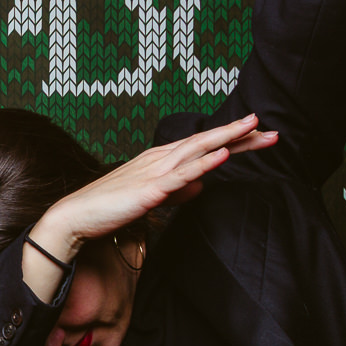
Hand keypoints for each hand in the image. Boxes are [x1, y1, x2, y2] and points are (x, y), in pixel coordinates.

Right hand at [34, 113, 276, 258]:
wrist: (75, 217)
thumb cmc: (109, 208)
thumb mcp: (151, 197)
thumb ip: (178, 190)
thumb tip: (201, 185)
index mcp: (160, 159)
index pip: (203, 147)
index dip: (232, 140)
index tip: (258, 136)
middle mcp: (159, 159)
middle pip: (206, 143)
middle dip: (239, 135)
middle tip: (270, 130)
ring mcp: (154, 172)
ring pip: (197, 150)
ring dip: (227, 138)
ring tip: (253, 129)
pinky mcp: (149, 189)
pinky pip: (181, 175)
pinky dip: (204, 163)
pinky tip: (222, 155)